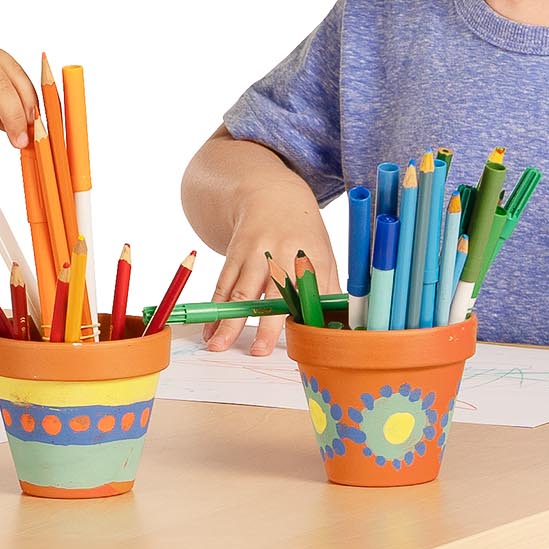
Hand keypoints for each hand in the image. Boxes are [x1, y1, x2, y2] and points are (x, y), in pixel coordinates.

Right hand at [204, 216, 340, 355]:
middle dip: (265, 324)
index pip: (310, 293)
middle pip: (274, 294)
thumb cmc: (304, 236)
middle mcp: (283, 254)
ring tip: (218, 346)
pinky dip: (215, 310)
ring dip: (228, 321)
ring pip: (241, 292)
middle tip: (258, 351)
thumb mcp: (324, 256)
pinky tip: (209, 330)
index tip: (302, 343)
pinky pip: (222, 285)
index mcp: (311, 257)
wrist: (272, 197)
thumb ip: (330, 291)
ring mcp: (256, 254)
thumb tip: (338, 329)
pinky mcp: (235, 254)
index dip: (306, 316)